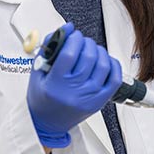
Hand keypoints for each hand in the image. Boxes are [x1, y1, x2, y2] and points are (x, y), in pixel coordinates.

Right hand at [27, 23, 121, 147]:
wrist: (48, 124)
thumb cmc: (42, 99)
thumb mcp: (38, 73)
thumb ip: (49, 49)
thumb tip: (65, 29)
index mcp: (56, 84)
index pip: (70, 53)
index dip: (74, 39)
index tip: (73, 34)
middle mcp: (74, 91)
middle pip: (89, 56)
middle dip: (86, 42)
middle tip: (81, 41)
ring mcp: (90, 96)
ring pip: (103, 65)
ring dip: (99, 51)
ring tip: (91, 50)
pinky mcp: (101, 100)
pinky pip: (115, 78)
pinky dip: (113, 65)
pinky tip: (104, 60)